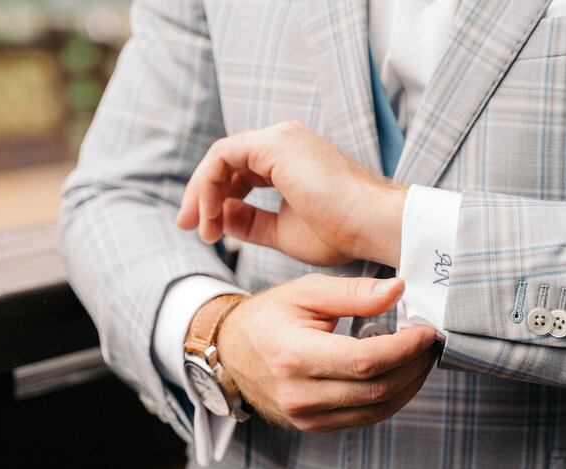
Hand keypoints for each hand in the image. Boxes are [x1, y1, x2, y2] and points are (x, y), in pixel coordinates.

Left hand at [176, 121, 406, 266]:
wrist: (374, 226)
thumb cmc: (344, 233)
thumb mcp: (285, 232)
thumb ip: (252, 223)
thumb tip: (222, 219)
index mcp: (290, 159)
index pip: (240, 172)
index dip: (218, 200)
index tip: (208, 233)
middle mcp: (284, 141)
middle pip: (226, 162)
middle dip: (201, 196)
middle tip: (190, 228)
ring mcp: (280, 139)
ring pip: (220, 157)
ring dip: (202, 193)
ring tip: (201, 228)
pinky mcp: (275, 144)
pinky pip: (222, 157)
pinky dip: (209, 185)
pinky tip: (211, 215)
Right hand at [214, 274, 437, 431]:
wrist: (231, 352)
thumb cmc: (268, 318)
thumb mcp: (306, 292)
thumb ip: (353, 291)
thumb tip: (397, 291)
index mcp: (295, 356)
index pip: (365, 360)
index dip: (404, 348)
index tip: (426, 331)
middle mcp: (299, 394)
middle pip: (376, 389)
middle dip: (413, 366)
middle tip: (429, 343)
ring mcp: (305, 416)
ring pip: (376, 410)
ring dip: (408, 386)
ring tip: (419, 359)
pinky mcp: (313, 427)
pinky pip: (364, 419)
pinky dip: (390, 399)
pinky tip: (400, 376)